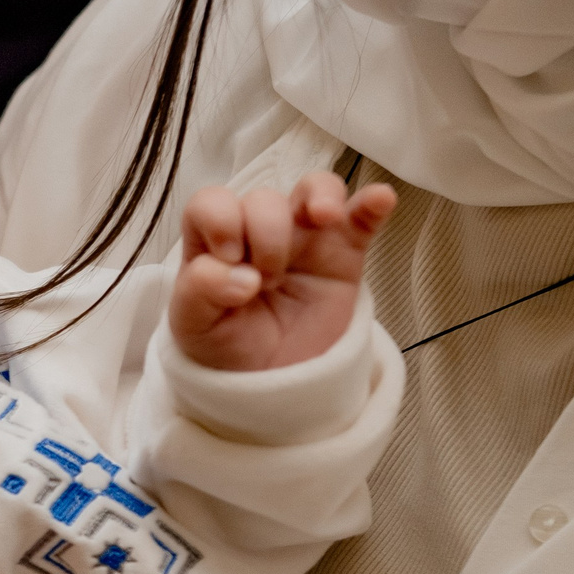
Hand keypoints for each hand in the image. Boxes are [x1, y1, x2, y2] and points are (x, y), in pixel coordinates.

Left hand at [171, 174, 394, 372]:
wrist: (271, 383)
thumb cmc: (226, 345)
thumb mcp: (193, 326)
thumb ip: (198, 292)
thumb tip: (239, 276)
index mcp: (215, 242)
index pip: (212, 203)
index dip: (220, 219)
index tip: (230, 258)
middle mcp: (258, 231)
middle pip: (264, 199)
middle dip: (266, 235)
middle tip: (267, 282)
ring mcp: (304, 238)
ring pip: (314, 190)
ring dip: (318, 197)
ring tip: (322, 219)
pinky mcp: (343, 253)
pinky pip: (362, 219)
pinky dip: (373, 204)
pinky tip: (380, 200)